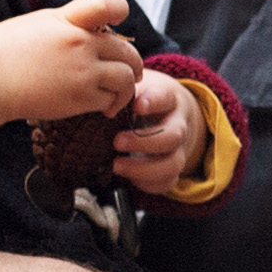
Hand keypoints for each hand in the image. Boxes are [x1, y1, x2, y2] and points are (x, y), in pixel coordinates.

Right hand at [0, 0, 144, 129]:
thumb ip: (70, 23)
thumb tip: (97, 30)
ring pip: (126, 78)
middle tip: (131, 72)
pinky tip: (104, 107)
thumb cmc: (5, 51)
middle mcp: (80, 43)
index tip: (120, 20)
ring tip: (119, 94)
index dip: (119, 10)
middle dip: (132, 63)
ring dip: (127, 87)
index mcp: (68, 19)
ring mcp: (83, 71)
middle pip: (127, 50)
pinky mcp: (80, 98)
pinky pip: (111, 99)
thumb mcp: (39, 23)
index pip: (106, 4)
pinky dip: (111, 104)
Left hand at [112, 54, 243, 203]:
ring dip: (144, 168)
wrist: (165, 113)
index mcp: (168, 99)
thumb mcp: (133, 88)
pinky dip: (148, 183)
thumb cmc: (141, 100)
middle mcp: (177, 125)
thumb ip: (120, 91)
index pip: (165, 98)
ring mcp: (178, 149)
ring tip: (116, 165)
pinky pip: (167, 182)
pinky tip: (130, 178)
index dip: (153, 102)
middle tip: (117, 142)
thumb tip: (94, 96)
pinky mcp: (172, 168)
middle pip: (173, 136)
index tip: (137, 106)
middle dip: (144, 142)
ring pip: (173, 163)